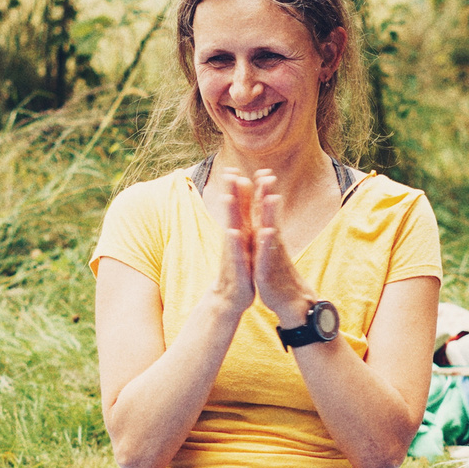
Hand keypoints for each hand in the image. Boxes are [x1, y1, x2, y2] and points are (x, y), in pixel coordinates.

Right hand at [208, 169, 260, 317]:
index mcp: (237, 235)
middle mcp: (233, 242)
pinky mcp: (238, 269)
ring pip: (233, 231)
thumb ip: (239, 228)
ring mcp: (234, 255)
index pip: (237, 209)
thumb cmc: (237, 270)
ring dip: (230, 215)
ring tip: (228, 197)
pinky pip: (238, 254)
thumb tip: (238, 210)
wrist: (229, 299)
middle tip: (229, 173)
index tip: (233, 168)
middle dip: (231, 194)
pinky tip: (236, 233)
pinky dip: (236, 243)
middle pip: (232, 215)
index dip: (235, 189)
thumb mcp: (240, 247)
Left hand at [248, 169, 313, 328]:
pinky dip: (266, 245)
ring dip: (270, 215)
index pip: (265, 211)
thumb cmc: (277, 273)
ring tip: (271, 197)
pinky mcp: (268, 272)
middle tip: (268, 174)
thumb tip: (268, 216)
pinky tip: (266, 233)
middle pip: (269, 216)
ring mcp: (272, 257)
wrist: (290, 301)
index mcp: (269, 238)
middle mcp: (272, 244)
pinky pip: (267, 256)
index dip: (263, 191)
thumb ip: (269, 230)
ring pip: (270, 232)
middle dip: (267, 195)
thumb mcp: (270, 251)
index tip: (262, 170)